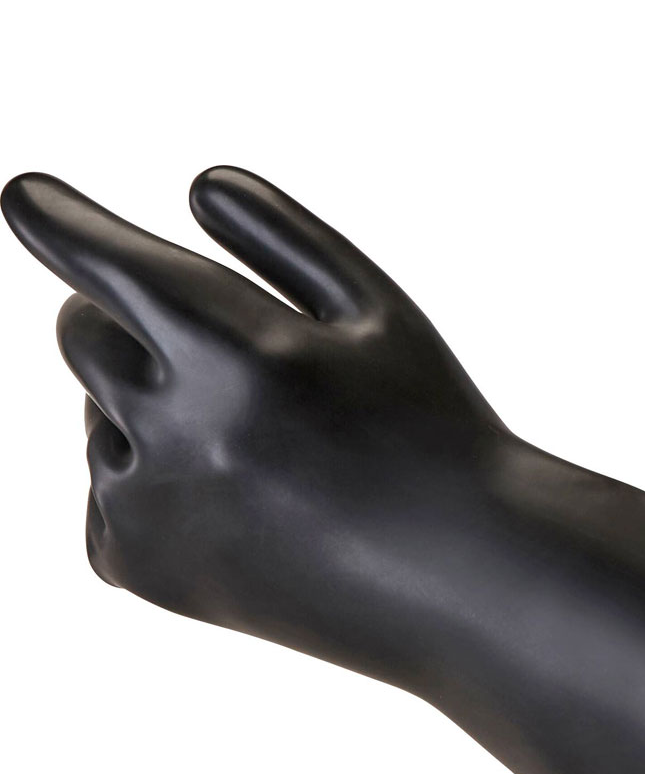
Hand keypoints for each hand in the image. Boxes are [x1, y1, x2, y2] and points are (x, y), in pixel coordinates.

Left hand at [2, 168, 516, 682]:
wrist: (472, 588)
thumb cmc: (440, 438)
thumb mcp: (385, 318)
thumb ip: (286, 239)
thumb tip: (198, 186)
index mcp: (231, 344)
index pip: (96, 257)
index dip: (55, 216)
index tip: (27, 196)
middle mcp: (175, 425)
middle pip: (81, 334)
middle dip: (128, 326)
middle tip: (214, 358)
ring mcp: (153, 507)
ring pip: (95, 421)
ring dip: (153, 417)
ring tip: (268, 462)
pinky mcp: (148, 573)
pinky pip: (107, 503)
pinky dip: (154, 495)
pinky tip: (244, 514)